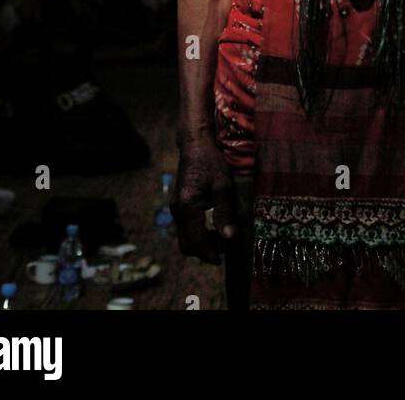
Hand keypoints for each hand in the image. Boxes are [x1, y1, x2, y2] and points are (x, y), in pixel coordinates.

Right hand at [171, 132, 237, 262]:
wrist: (194, 145)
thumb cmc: (211, 162)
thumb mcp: (223, 185)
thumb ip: (225, 212)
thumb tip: (229, 237)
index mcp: (187, 206)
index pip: (196, 241)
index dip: (209, 253)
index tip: (222, 259)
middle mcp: (177, 211)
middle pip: (187, 244)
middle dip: (204, 251)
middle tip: (224, 247)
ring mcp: (175, 209)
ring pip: (185, 238)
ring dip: (201, 243)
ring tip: (221, 236)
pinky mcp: (178, 206)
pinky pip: (185, 228)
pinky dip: (197, 233)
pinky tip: (213, 226)